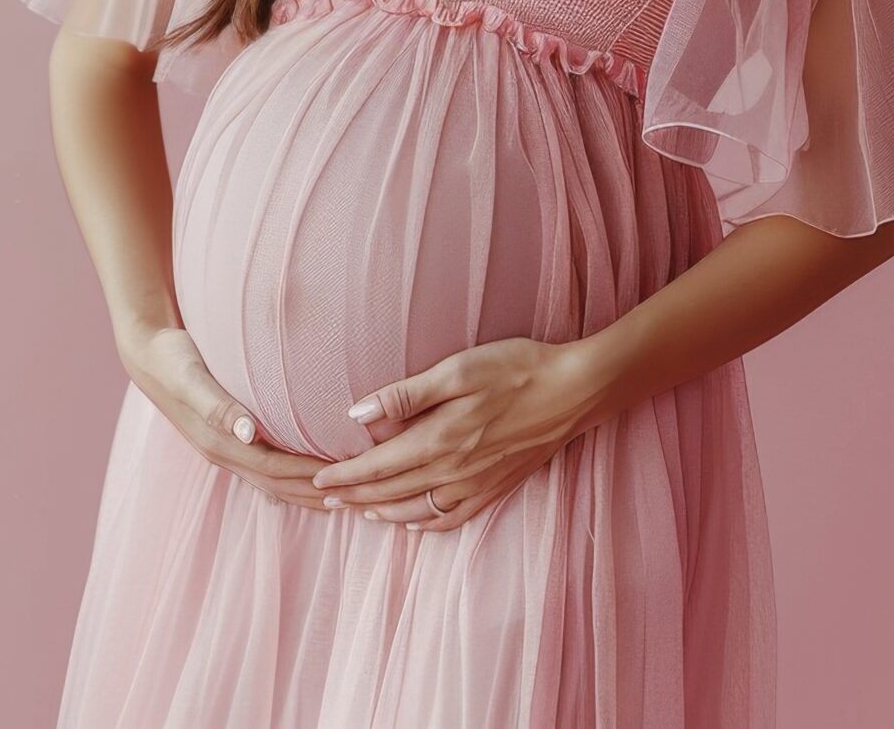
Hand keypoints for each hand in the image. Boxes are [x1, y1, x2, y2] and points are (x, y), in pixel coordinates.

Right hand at [118, 324, 337, 508]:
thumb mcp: (191, 377)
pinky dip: (288, 478)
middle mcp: (222, 452)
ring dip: (304, 492)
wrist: (146, 351)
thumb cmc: (172, 358)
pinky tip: (307, 477)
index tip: (345, 479)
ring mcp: (223, 449)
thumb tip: (248, 433)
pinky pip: (263, 467)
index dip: (309, 475)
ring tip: (341, 498)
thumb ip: (217, 405)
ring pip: (271, 481)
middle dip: (314, 492)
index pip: (274, 469)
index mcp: (218, 443)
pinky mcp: (226, 438)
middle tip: (356, 497)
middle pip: (276, 483)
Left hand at [309, 336, 613, 532]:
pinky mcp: (497, 488)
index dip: (344, 475)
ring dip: (383, 511)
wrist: (576, 390)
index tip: (317, 480)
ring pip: (418, 510)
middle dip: (354, 496)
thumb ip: (406, 396)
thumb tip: (357, 412)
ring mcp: (477, 484)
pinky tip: (413, 521)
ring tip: (360, 510)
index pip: (376, 466)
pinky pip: (453, 518)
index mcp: (438, 440)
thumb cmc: (515, 369)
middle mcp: (454, 470)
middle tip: (325, 499)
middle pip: (391, 491)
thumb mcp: (457, 370)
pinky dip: (426, 523)